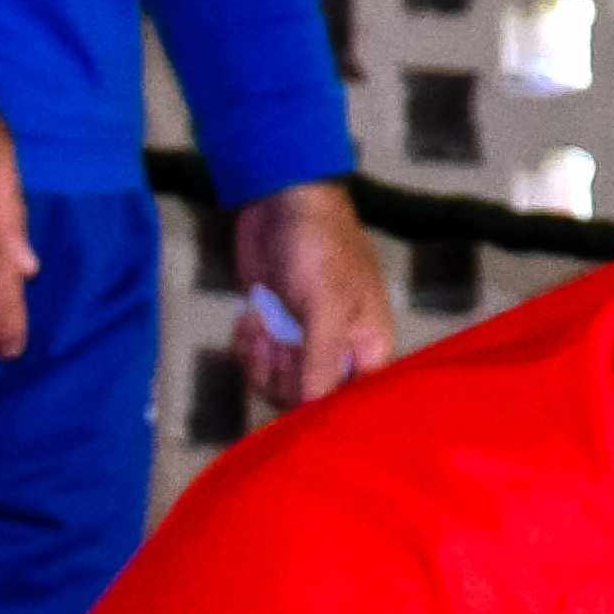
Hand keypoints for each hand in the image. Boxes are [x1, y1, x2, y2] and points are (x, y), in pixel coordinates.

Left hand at [231, 179, 398, 407]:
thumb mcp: (325, 307)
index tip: (295, 389)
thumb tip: (315, 411)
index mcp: (368, 348)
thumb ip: (322, 361)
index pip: (351, 402)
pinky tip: (250, 316)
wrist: (280, 202)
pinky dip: (246, 343)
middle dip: (280, 371)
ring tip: (259, 321)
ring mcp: (302, 341)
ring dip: (258, 356)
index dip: (323, 407)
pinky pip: (255, 361)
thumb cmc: (319, 248)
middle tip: (273, 338)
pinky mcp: (273, 330)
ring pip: (275, 382)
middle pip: (306, 398)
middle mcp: (338, 351)